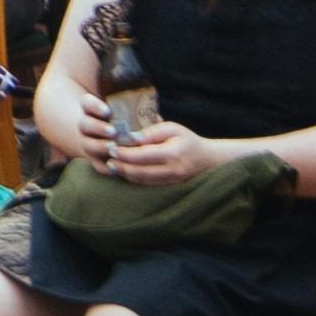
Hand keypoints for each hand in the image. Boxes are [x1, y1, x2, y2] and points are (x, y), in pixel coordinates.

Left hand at [82, 115, 215, 184]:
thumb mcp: (172, 128)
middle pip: (138, 172)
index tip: (111, 146)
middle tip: (107, 157)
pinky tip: (125, 170)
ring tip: (112, 164)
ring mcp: (170, 182)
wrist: (208, 160)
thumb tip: (130, 137)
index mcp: (172, 154)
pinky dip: (134, 178)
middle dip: (120, 165)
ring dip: (124, 173)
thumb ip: (151, 132)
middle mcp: (171, 171)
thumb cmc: (188, 140)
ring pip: (141, 181)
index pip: (142, 156)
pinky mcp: (168, 187)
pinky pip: (146, 184)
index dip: (124, 153)